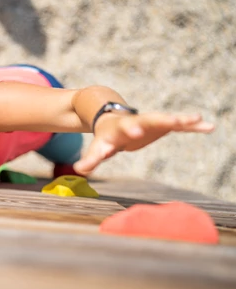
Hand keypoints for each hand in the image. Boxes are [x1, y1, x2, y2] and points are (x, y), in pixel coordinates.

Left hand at [73, 112, 213, 174]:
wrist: (113, 119)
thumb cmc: (106, 136)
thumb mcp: (98, 147)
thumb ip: (91, 159)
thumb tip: (80, 169)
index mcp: (121, 127)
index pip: (124, 129)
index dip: (129, 130)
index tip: (135, 132)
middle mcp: (138, 121)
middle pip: (149, 119)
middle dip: (161, 120)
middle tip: (173, 120)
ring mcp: (152, 121)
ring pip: (168, 119)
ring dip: (182, 119)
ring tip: (196, 119)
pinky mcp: (162, 125)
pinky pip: (180, 125)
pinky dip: (193, 126)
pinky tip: (209, 126)